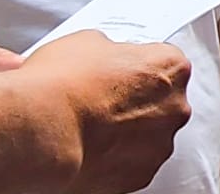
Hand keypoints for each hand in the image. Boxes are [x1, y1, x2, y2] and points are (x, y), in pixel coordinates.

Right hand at [19, 31, 191, 193]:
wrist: (44, 131)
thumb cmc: (64, 84)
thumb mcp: (87, 42)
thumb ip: (111, 51)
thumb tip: (105, 58)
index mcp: (171, 67)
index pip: (164, 62)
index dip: (136, 65)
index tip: (119, 71)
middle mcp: (175, 107)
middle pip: (162, 101)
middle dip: (136, 101)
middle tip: (101, 99)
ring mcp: (160, 145)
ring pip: (149, 136)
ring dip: (128, 131)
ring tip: (91, 125)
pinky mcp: (140, 177)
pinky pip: (132, 163)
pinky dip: (115, 158)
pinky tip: (91, 147)